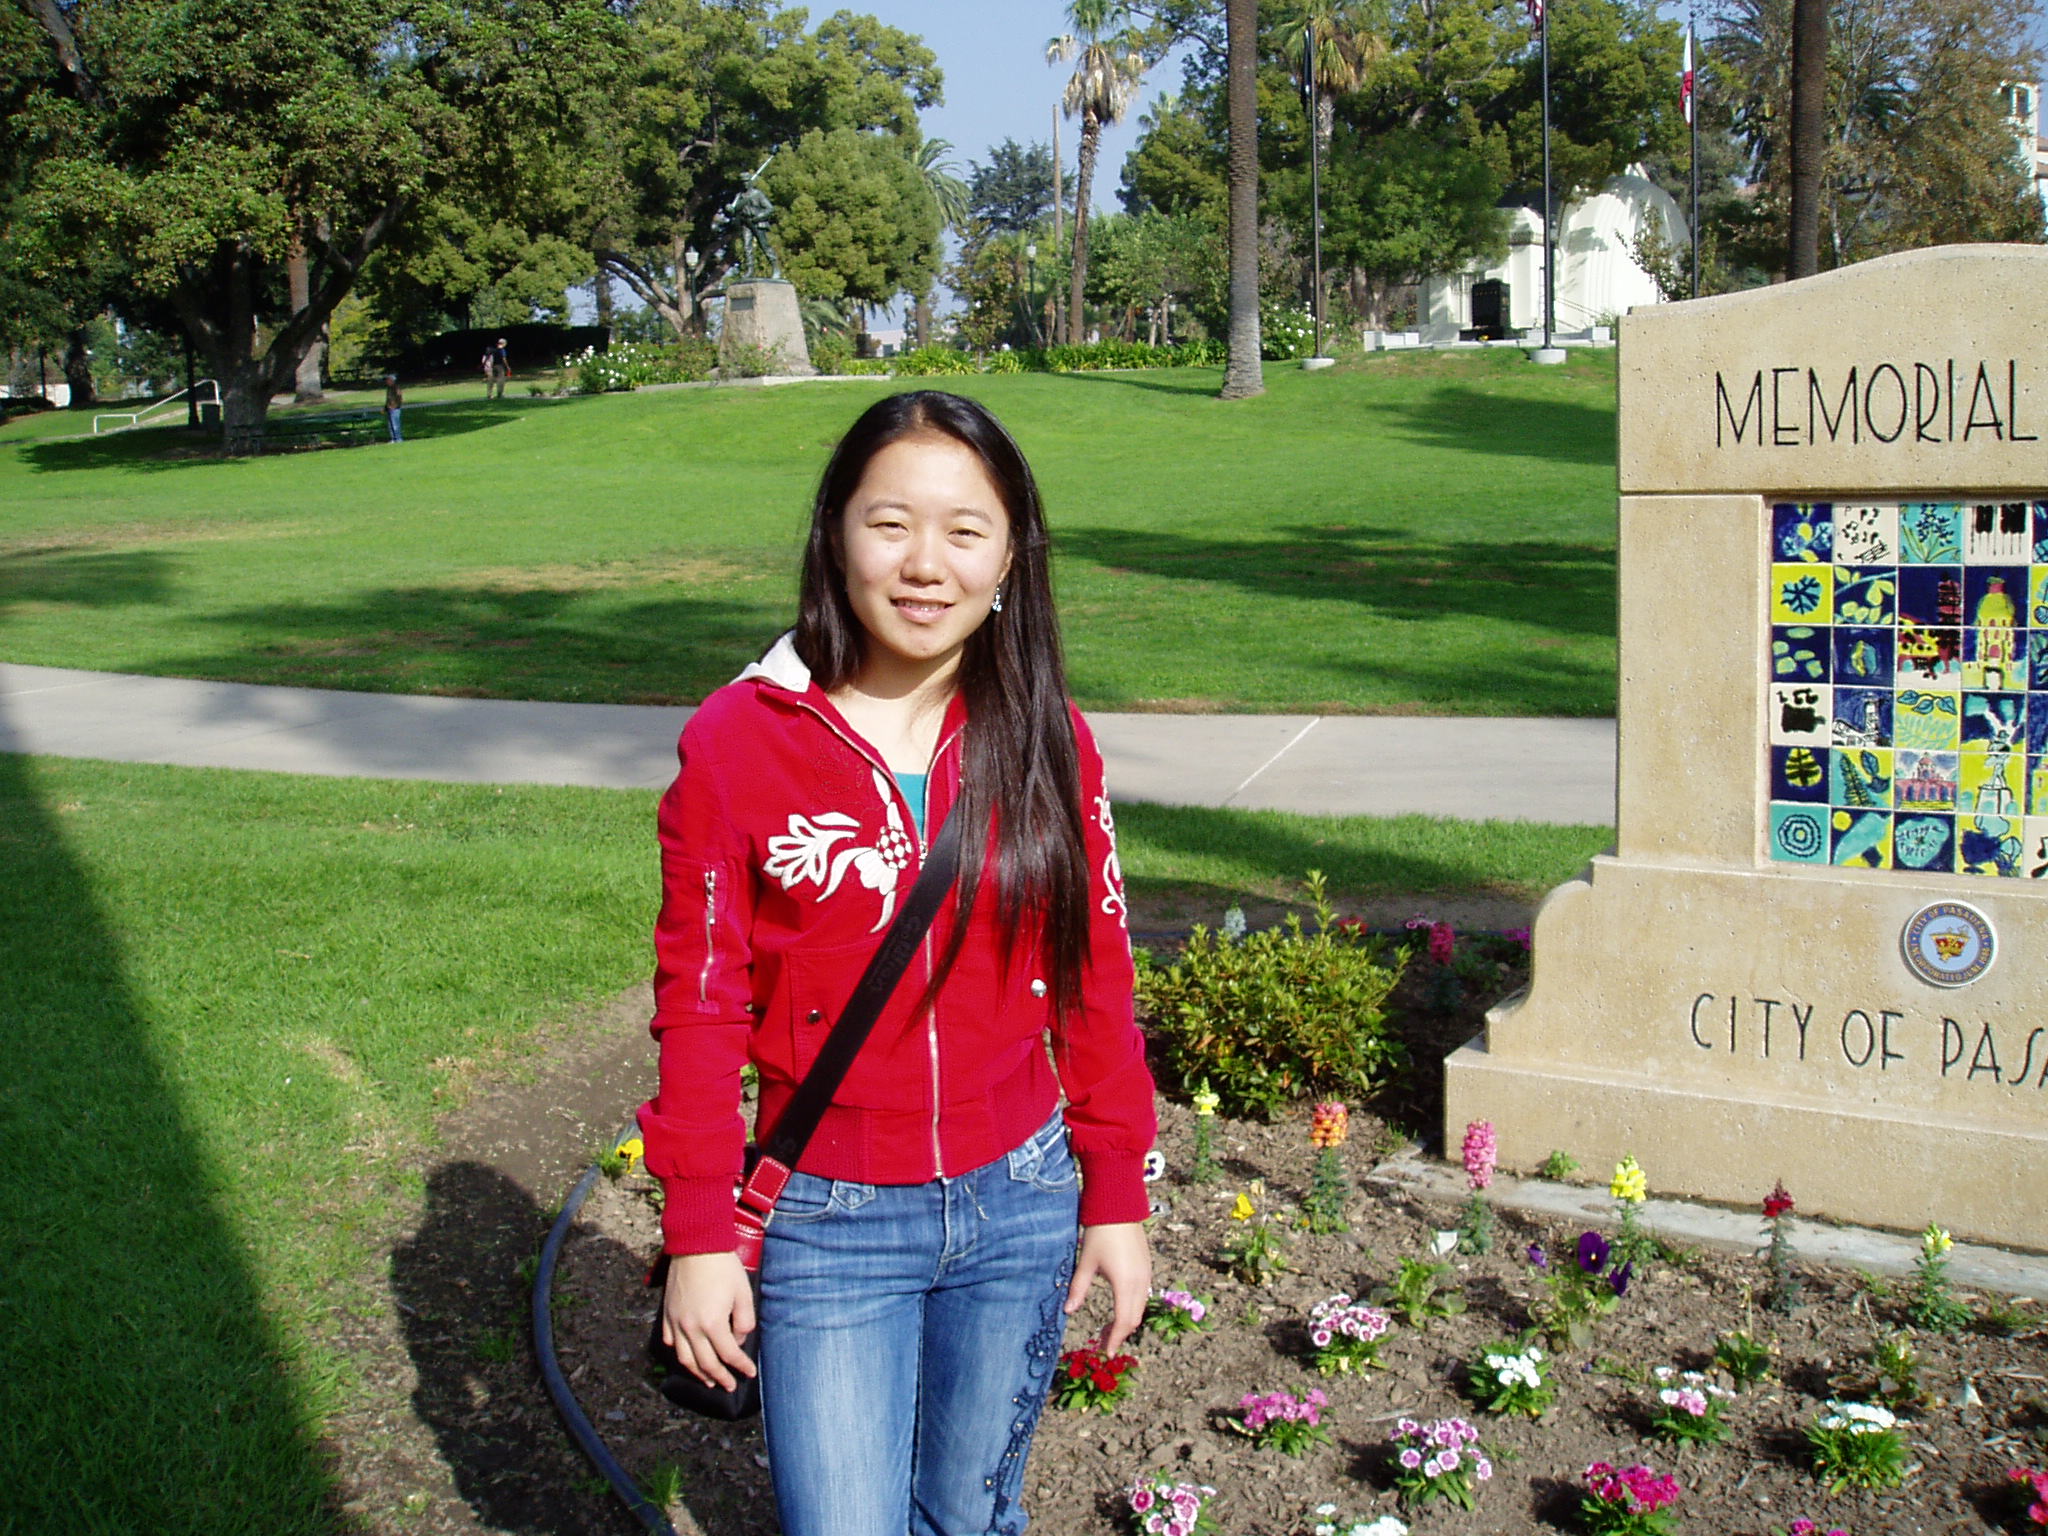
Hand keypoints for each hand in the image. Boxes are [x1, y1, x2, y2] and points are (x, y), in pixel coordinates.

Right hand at [661, 1251, 756, 1391]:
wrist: (696, 1244)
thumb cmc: (723, 1267)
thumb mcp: (743, 1293)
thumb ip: (744, 1321)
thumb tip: (737, 1339)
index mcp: (712, 1323)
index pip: (729, 1354)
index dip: (741, 1366)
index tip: (749, 1373)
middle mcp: (691, 1328)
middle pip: (706, 1363)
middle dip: (720, 1377)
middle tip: (730, 1386)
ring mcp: (676, 1322)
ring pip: (685, 1358)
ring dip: (698, 1373)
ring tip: (709, 1380)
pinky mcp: (667, 1313)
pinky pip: (670, 1341)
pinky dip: (679, 1353)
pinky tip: (688, 1357)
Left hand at [1064, 1222, 1150, 1353]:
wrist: (1119, 1207)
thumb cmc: (1100, 1234)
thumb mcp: (1086, 1262)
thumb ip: (1078, 1288)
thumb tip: (1068, 1311)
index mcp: (1125, 1284)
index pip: (1123, 1321)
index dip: (1115, 1339)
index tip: (1106, 1352)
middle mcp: (1140, 1282)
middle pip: (1134, 1318)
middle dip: (1120, 1333)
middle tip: (1103, 1342)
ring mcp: (1146, 1274)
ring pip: (1140, 1307)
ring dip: (1126, 1321)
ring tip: (1109, 1328)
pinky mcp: (1147, 1267)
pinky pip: (1143, 1295)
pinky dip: (1132, 1307)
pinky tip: (1119, 1307)